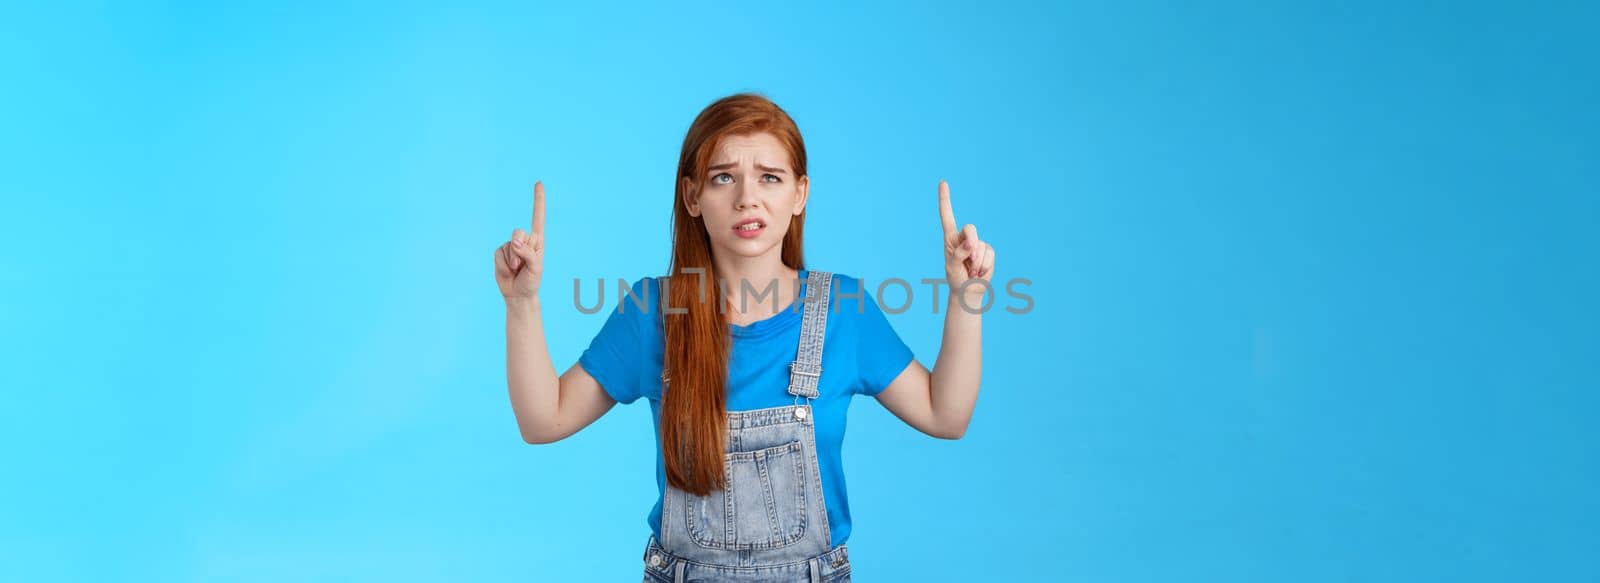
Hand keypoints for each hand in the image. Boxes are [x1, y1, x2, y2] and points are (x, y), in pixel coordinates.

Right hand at [494, 181, 546, 299]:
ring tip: (517, 270)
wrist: (518, 294)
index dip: (538, 200)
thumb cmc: (531, 281)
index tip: (539, 182)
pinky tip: (508, 270)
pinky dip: (503, 265)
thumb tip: (513, 242)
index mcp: (538, 241)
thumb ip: (527, 253)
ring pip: (508, 246)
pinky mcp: (500, 252)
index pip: (538, 217)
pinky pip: (499, 254)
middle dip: (520, 250)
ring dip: (512, 261)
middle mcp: (525, 240)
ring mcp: (511, 246)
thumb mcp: (536, 268)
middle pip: (519, 233)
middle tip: (522, 266)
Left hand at [938, 180, 994, 297]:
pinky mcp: (988, 251)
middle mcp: (964, 237)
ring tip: (971, 270)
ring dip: (976, 262)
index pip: (947, 215)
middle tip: (968, 260)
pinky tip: (978, 271)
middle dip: (971, 243)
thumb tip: (972, 244)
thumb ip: (959, 253)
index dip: (945, 199)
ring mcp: (977, 244)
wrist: (968, 289)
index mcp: (950, 238)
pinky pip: (989, 254)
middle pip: (970, 228)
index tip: (943, 182)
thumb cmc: (955, 276)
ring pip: (981, 245)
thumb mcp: (952, 266)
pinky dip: (984, 265)